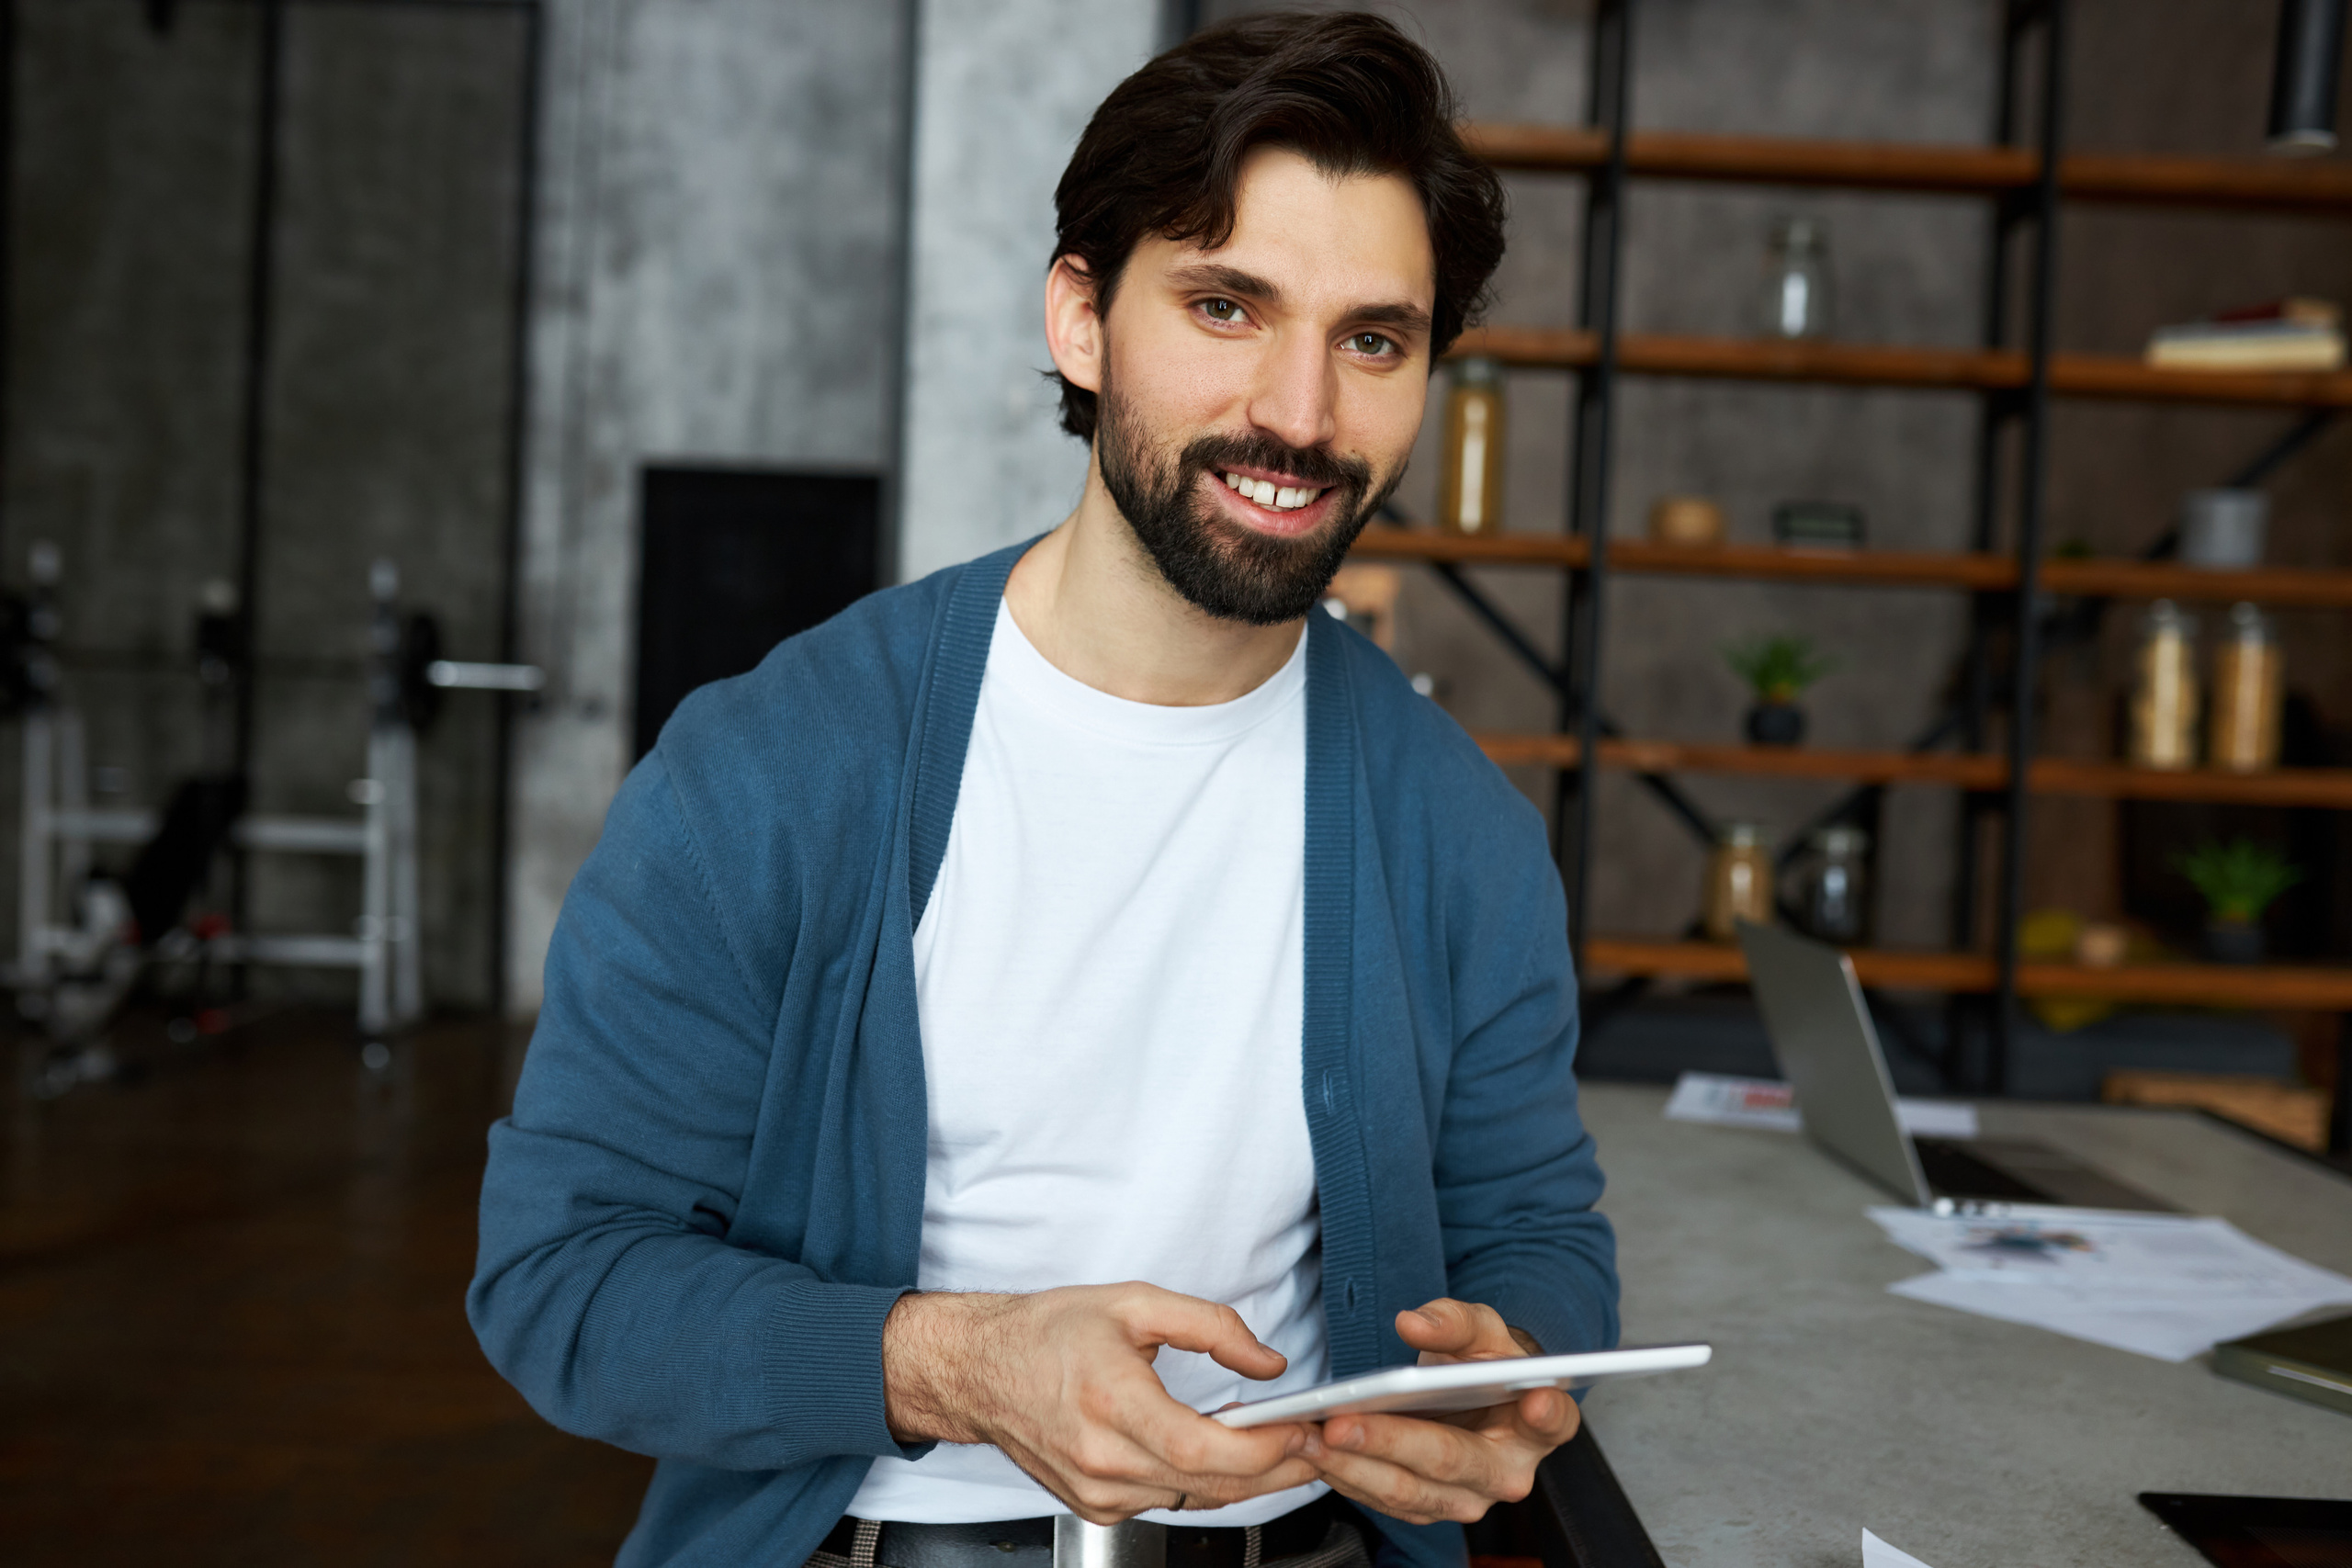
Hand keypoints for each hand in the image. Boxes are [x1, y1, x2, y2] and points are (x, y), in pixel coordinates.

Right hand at [881, 1283, 1318, 1523]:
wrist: (981, 1370)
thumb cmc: (1049, 1333)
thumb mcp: (1135, 1302)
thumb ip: (1212, 1327)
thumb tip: (1269, 1364)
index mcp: (1110, 1403)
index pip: (1201, 1450)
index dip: (1261, 1450)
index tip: (1301, 1431)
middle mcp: (1101, 1459)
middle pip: (1209, 1485)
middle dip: (1274, 1470)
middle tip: (1314, 1445)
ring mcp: (1096, 1492)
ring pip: (1194, 1500)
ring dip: (1246, 1479)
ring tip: (1282, 1449)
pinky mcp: (1095, 1507)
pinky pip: (1167, 1503)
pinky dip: (1203, 1484)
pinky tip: (1223, 1457)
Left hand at [1299, 1298, 1578, 1525]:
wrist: (1469, 1398)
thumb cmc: (1481, 1363)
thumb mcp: (1479, 1327)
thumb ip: (1452, 1320)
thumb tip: (1412, 1322)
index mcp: (1541, 1424)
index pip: (1552, 1420)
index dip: (1545, 1413)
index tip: (1534, 1400)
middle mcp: (1507, 1473)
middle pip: (1448, 1460)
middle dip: (1388, 1442)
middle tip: (1340, 1423)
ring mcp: (1465, 1498)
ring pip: (1405, 1489)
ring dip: (1350, 1465)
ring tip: (1306, 1435)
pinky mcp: (1426, 1507)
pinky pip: (1380, 1499)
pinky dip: (1341, 1475)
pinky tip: (1308, 1450)